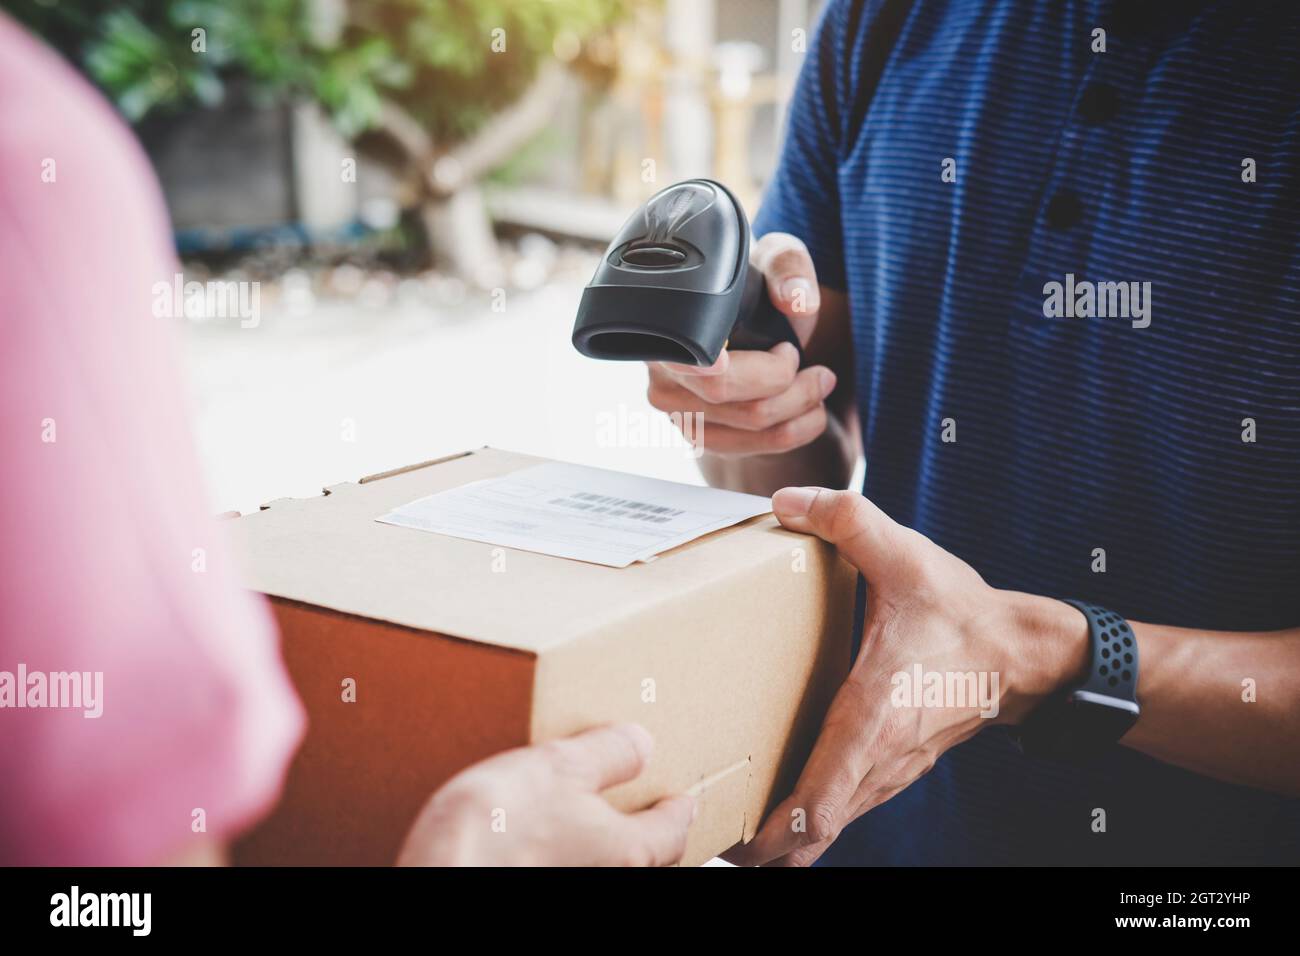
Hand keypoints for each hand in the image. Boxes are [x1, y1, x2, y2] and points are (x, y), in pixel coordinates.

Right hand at [398, 724, 694, 866]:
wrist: (441, 874)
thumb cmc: (498, 830)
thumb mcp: (559, 766)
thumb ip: (606, 754)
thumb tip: (640, 742)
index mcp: (626, 850)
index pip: (671, 831)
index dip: (679, 809)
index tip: (683, 799)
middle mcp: (607, 880)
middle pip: (641, 856)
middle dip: (641, 828)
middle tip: (638, 801)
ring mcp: (570, 886)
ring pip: (600, 864)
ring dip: (597, 841)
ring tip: (579, 810)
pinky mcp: (529, 885)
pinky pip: (559, 866)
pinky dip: (560, 852)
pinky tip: (531, 834)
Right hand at [646, 232, 837, 456]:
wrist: (755, 324)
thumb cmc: (760, 291)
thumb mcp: (778, 262)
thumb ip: (790, 267)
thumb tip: (796, 300)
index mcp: (668, 327)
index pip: (702, 366)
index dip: (756, 369)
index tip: (788, 351)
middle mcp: (661, 374)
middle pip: (733, 401)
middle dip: (793, 388)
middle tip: (820, 371)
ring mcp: (676, 411)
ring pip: (749, 429)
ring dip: (801, 411)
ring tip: (820, 386)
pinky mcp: (697, 435)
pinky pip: (749, 449)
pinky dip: (792, 433)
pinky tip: (807, 411)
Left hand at [727, 488, 1087, 865]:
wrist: (1024, 654)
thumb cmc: (962, 613)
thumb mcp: (906, 555)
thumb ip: (847, 520)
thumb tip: (785, 502)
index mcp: (874, 714)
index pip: (822, 798)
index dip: (777, 831)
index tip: (737, 845)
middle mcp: (881, 757)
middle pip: (818, 831)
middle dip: (766, 848)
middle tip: (714, 844)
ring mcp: (890, 770)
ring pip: (833, 826)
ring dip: (788, 838)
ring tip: (734, 835)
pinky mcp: (895, 766)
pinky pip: (847, 808)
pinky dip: (813, 820)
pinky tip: (781, 809)